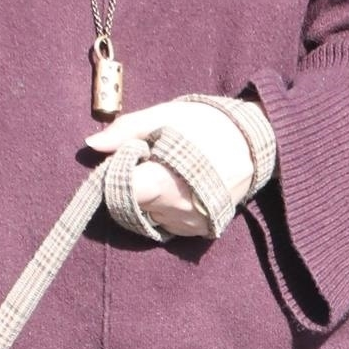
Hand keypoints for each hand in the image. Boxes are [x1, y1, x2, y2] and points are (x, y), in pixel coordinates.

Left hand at [86, 96, 263, 242]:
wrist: (257, 145)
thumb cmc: (210, 125)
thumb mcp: (166, 117)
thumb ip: (127, 131)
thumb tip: (91, 144)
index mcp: (164, 184)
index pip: (120, 192)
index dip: (116, 175)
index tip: (125, 158)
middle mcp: (175, 213)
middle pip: (130, 203)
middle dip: (132, 181)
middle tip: (150, 157)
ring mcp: (187, 226)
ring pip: (146, 214)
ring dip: (147, 195)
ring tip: (169, 169)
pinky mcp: (197, 232)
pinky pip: (165, 222)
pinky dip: (163, 205)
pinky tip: (178, 184)